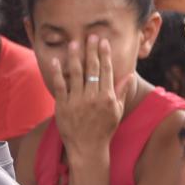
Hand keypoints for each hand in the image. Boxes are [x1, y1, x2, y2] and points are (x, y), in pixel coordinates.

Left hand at [48, 37, 122, 161]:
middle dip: (92, 50)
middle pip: (92, 68)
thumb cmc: (104, 130)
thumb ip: (120, 92)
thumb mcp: (116, 111)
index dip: (105, 55)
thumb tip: (128, 74)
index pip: (106, 70)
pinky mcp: (63, 107)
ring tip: (74, 42)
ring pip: (76, 74)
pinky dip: (58, 73)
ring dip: (76, 56)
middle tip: (91, 36)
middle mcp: (92, 97)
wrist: (87, 148)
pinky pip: (60, 86)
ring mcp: (77, 101)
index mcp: (107, 97)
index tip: (103, 42)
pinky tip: (56, 60)